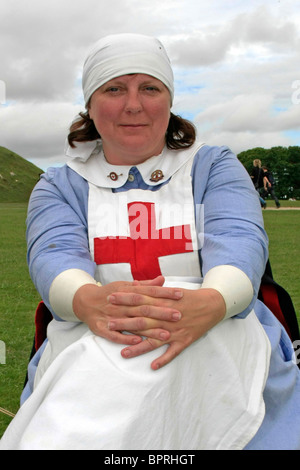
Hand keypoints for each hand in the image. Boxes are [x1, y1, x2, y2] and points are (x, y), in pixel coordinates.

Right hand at [72, 276, 182, 346]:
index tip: (180, 295)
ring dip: (150, 330)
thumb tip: (162, 279)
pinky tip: (138, 342)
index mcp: (127, 291)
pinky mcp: (103, 329)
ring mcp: (112, 317)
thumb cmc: (110, 293)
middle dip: (162, 312)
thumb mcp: (126, 285)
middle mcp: (121, 304)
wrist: (85, 302)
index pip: (149, 292)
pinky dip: (126, 338)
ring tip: (166, 334)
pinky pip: (115, 335)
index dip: (165, 293)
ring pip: (133, 324)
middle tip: (178, 315)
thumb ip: (145, 285)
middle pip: (144, 308)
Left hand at [106, 287, 225, 369]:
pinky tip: (153, 366)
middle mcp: (167, 316)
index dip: (124, 298)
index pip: (140, 299)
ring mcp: (175, 330)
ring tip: (124, 353)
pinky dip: (163, 359)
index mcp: (163, 302)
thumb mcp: (169, 291)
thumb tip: (133, 285)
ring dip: (139, 347)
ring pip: (154, 340)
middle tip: (109, 324)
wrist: (211, 305)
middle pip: (143, 320)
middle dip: (125, 322)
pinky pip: (173, 352)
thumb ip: (150, 289)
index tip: (110, 298)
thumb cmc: (187, 297)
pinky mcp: (184, 340)